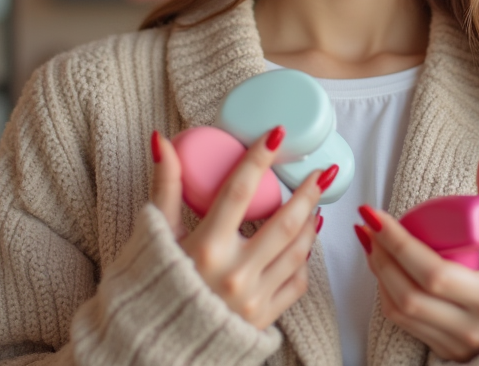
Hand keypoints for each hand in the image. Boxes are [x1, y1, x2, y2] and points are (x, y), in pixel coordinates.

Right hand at [149, 128, 335, 329]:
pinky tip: (305, 241)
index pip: (240, 191)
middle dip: (308, 192)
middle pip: (284, 222)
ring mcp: (253, 297)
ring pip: (297, 251)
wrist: (157, 343)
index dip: (260, 158)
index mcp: (207, 248)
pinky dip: (304, 258)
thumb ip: (166, 187)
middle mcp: (234, 273)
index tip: (277, 134)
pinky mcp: (264, 316)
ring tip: (315, 203)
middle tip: (322, 172)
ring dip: (311, 223)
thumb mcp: (158, 234)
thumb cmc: (156, 284)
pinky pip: (296, 282)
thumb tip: (163, 141)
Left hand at [356, 138, 478, 360]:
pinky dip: (390, 294)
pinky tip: (387, 268)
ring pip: (401, 312)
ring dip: (379, 275)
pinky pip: (407, 323)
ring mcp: (458, 344)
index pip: (432, 272)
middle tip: (369, 225)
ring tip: (373, 242)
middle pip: (408, 295)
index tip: (376, 215)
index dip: (399, 243)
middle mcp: (472, 328)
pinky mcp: (448, 351)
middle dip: (381, 257)